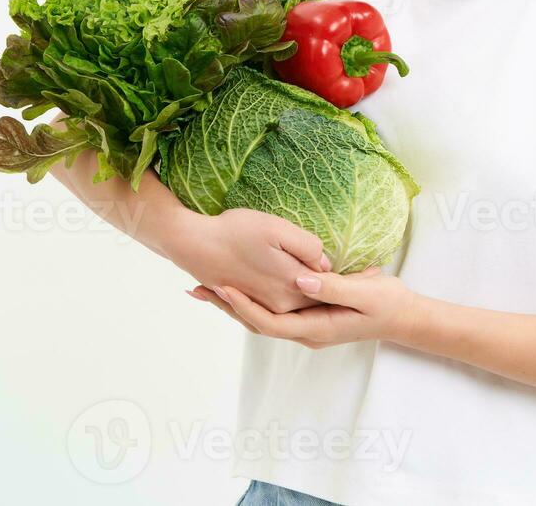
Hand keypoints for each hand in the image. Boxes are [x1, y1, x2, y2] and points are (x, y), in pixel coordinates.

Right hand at [164, 208, 332, 313]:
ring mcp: (263, 307)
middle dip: (324, 288)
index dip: (336, 275)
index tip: (342, 263)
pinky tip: (284, 279)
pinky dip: (284, 295)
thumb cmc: (235, 231)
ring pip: (295, 303)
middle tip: (331, 268)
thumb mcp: (279, 229)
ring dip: (305, 293)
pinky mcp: (250, 303)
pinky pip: (275, 304)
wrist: (193, 243)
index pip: (329, 287)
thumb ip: (309, 248)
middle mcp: (280, 305)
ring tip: (311, 274)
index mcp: (293, 287)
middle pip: (314, 299)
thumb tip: (325, 265)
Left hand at [187, 267, 420, 348]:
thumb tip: (299, 280)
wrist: (404, 317)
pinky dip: (252, 298)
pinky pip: (273, 309)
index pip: (267, 321)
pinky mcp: (309, 315)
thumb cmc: (386, 304)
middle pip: (255, 322)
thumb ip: (331, 287)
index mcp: (314, 329)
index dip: (242, 305)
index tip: (221, 286)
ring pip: (261, 316)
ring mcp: (306, 325)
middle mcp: (304, 331)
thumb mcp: (363, 293)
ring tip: (206, 286)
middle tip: (197, 287)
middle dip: (226, 306)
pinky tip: (239, 285)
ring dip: (234, 303)